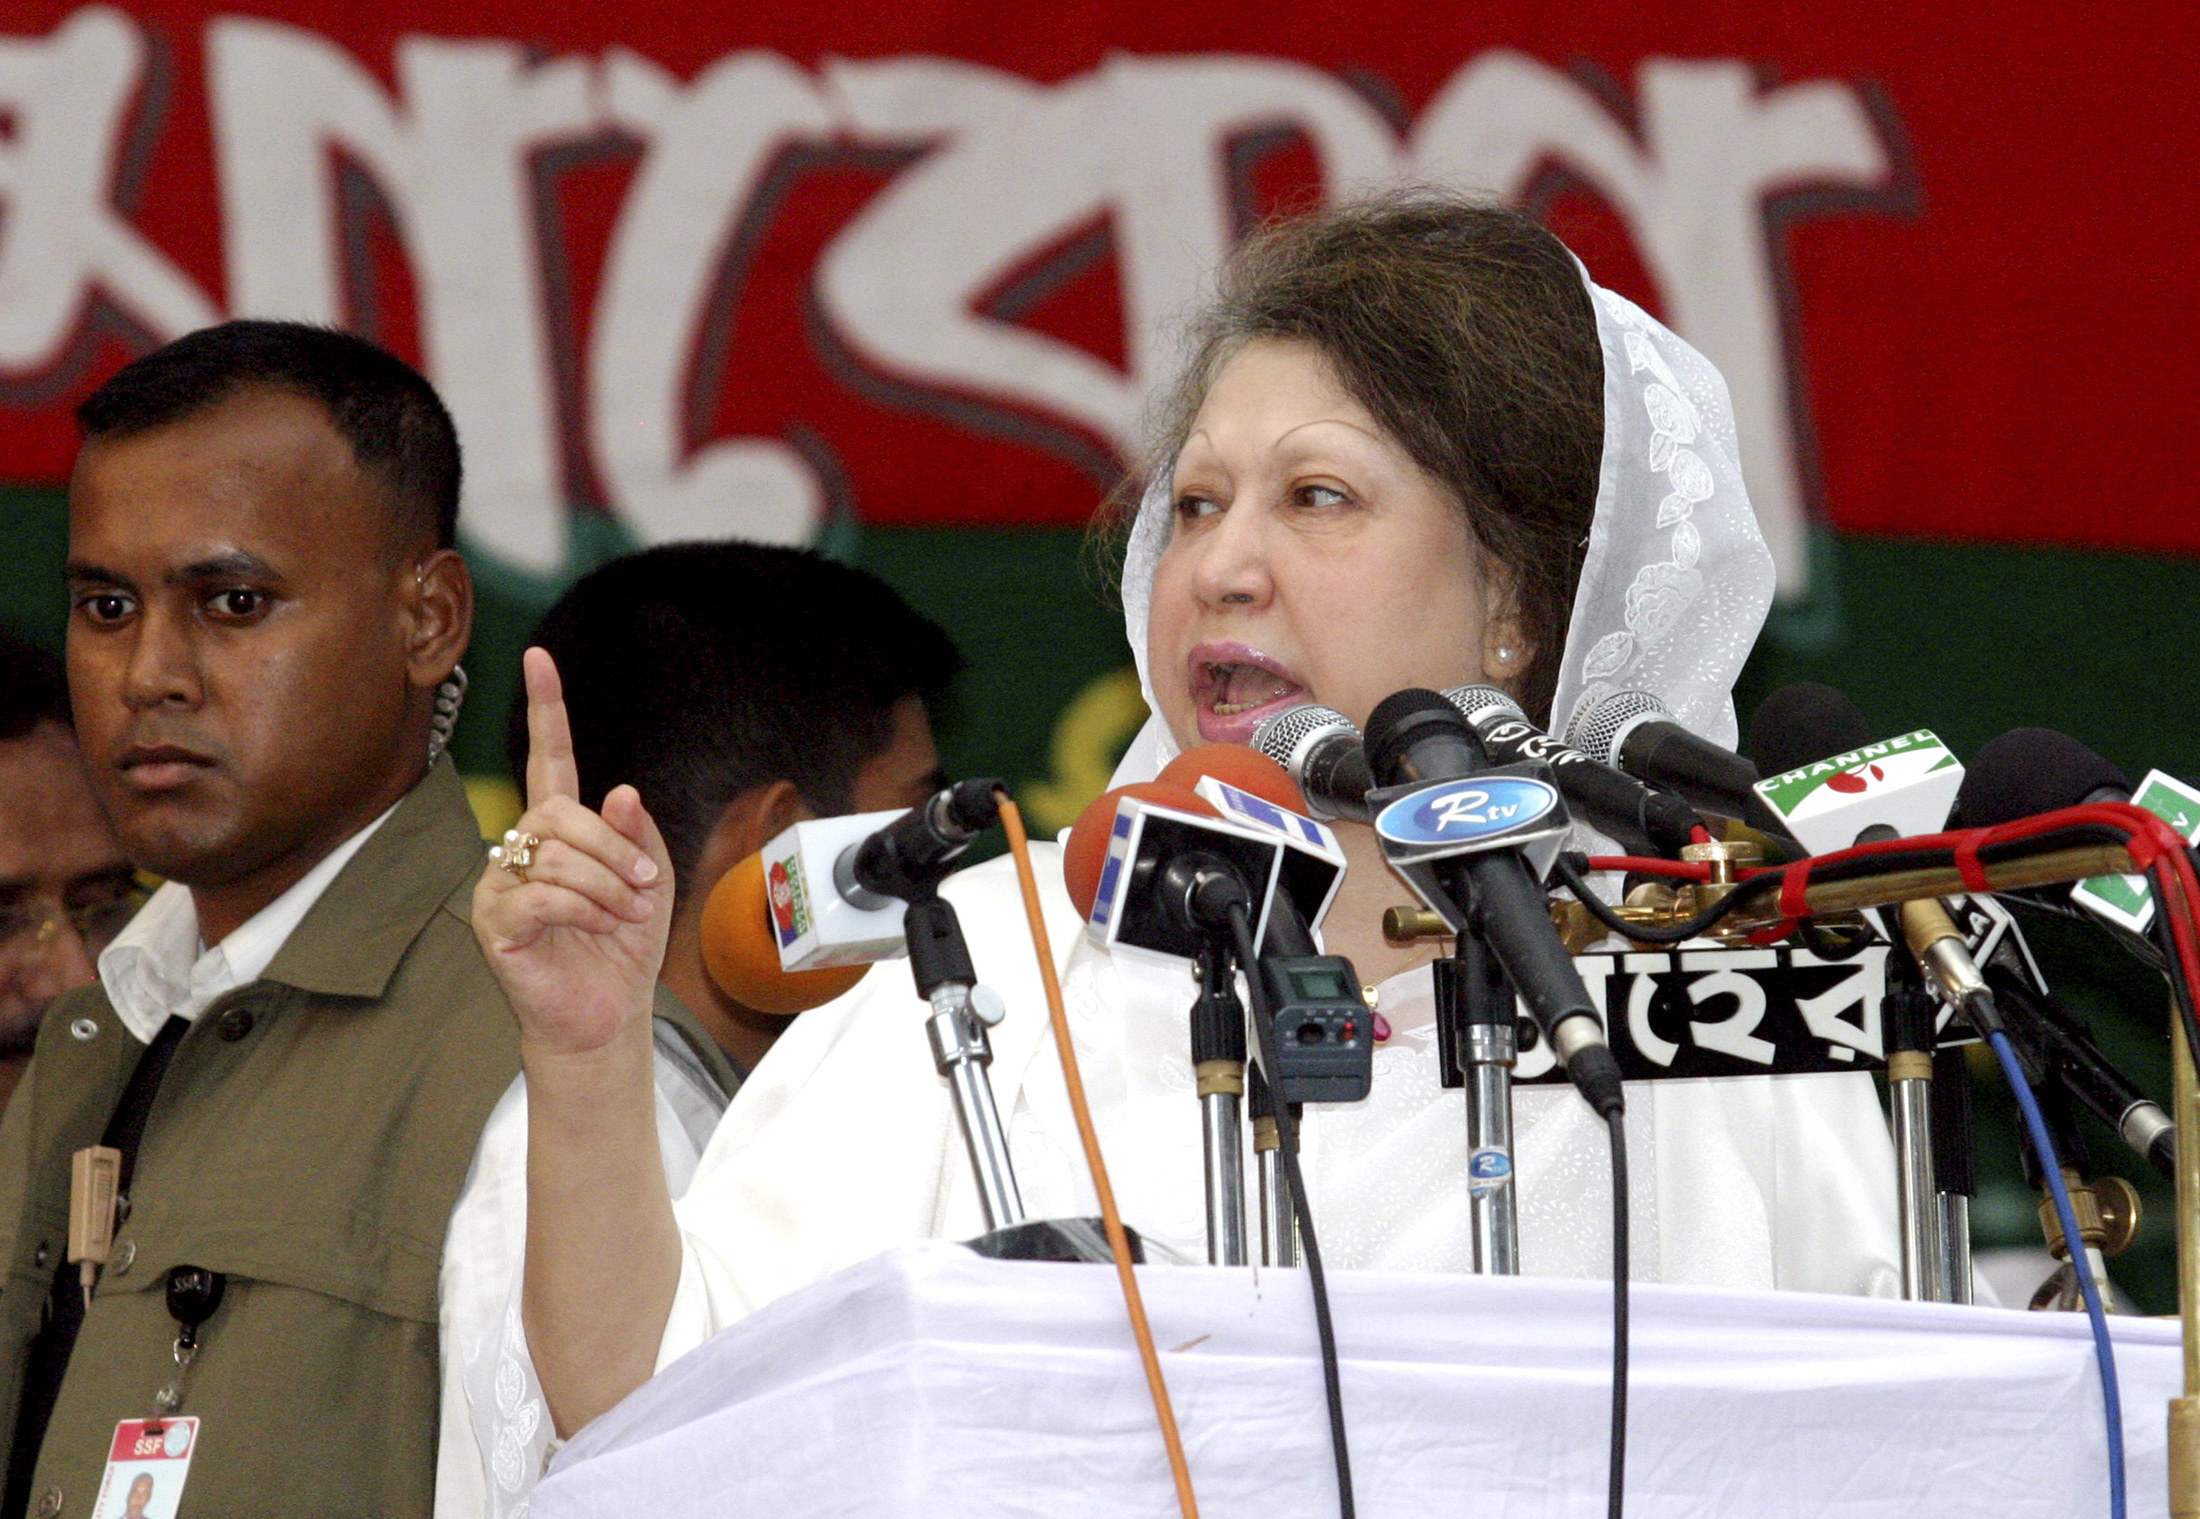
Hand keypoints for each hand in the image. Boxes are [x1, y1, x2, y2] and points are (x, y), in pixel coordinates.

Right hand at [473, 647, 672, 1055]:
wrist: (606, 1014)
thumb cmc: (622, 949)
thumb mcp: (650, 883)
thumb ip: (637, 834)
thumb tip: (619, 789)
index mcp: (561, 830)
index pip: (549, 759)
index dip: (546, 709)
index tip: (539, 658)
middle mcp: (523, 847)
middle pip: (561, 813)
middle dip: (615, 848)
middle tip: (645, 888)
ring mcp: (502, 883)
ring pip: (556, 856)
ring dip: (609, 886)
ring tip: (628, 915)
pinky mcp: (494, 920)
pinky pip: (543, 894)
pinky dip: (587, 909)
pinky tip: (602, 927)